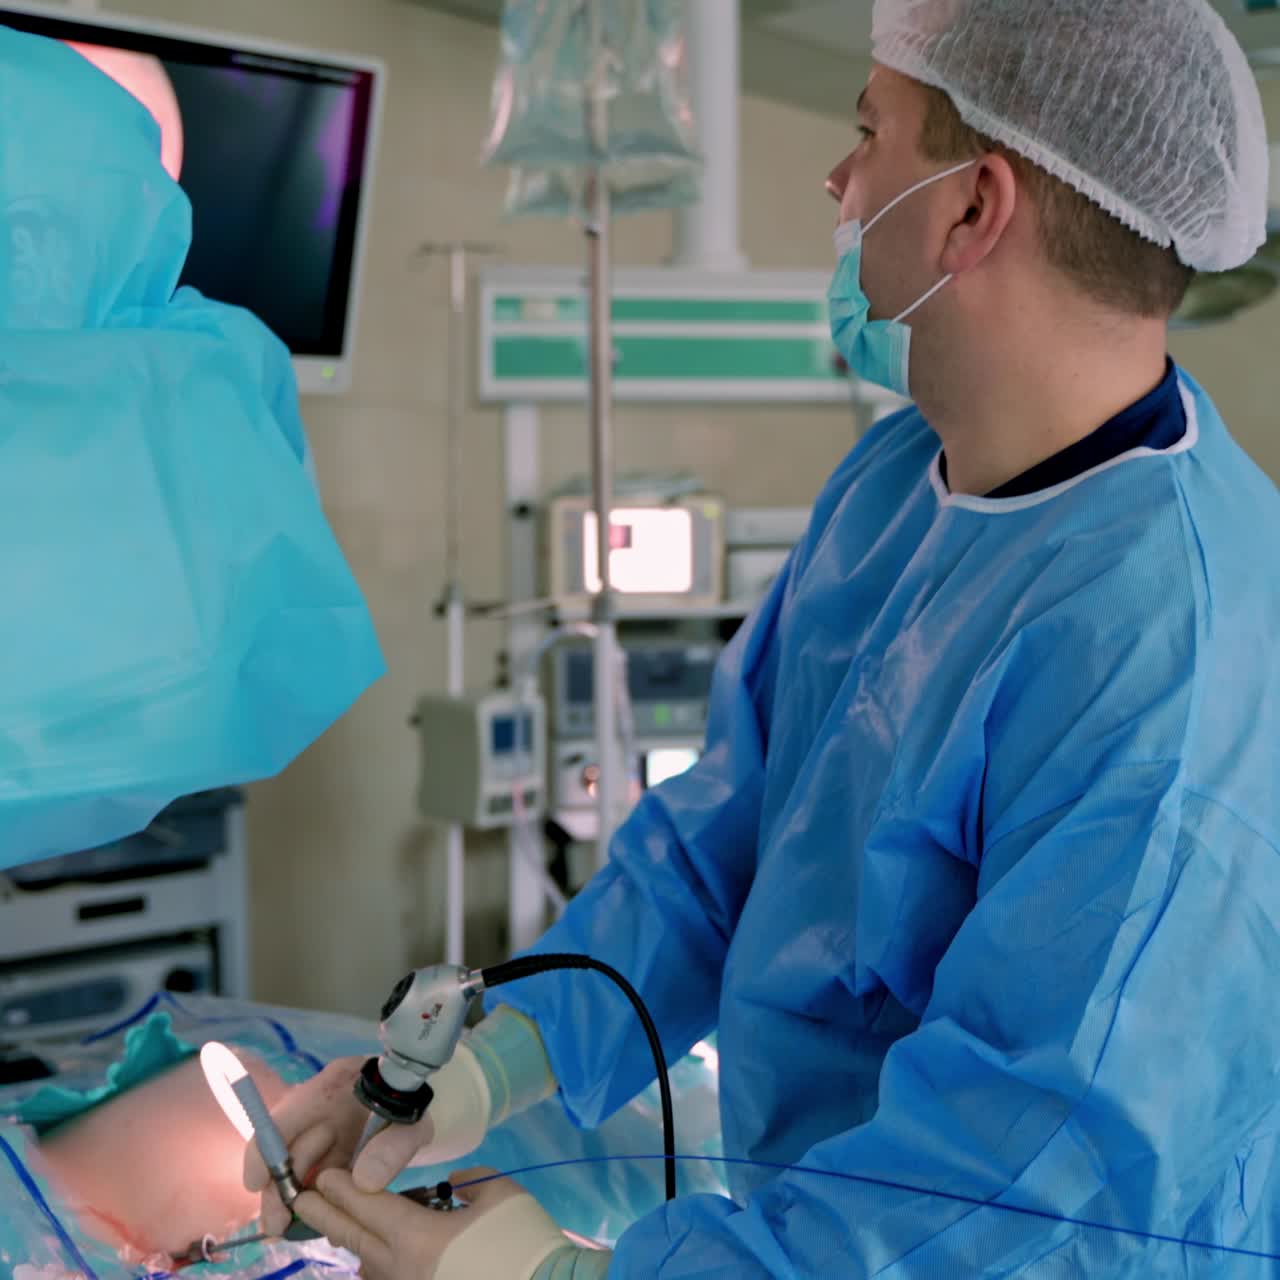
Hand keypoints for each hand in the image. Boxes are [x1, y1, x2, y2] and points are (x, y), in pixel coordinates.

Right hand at [243, 1046, 491, 1234]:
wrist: (421, 1095)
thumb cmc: (414, 1101)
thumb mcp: (414, 1121)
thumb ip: (393, 1146)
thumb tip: (363, 1183)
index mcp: (335, 1083)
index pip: (288, 1112)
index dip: (265, 1148)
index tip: (256, 1183)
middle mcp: (321, 1105)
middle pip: (285, 1145)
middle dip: (277, 1187)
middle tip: (277, 1226)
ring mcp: (323, 1127)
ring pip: (295, 1164)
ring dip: (290, 1196)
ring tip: (290, 1228)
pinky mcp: (331, 1149)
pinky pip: (313, 1175)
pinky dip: (312, 1198)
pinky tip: (316, 1220)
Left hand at [293, 1166, 569, 1279]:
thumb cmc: (523, 1241)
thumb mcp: (499, 1193)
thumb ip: (470, 1180)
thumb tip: (452, 1186)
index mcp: (418, 1237)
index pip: (368, 1205)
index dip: (344, 1186)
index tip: (324, 1173)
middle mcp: (402, 1268)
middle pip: (354, 1237)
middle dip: (326, 1214)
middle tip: (303, 1197)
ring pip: (365, 1265)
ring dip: (351, 1241)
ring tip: (337, 1223)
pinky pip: (387, 1279)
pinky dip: (375, 1264)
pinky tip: (375, 1254)